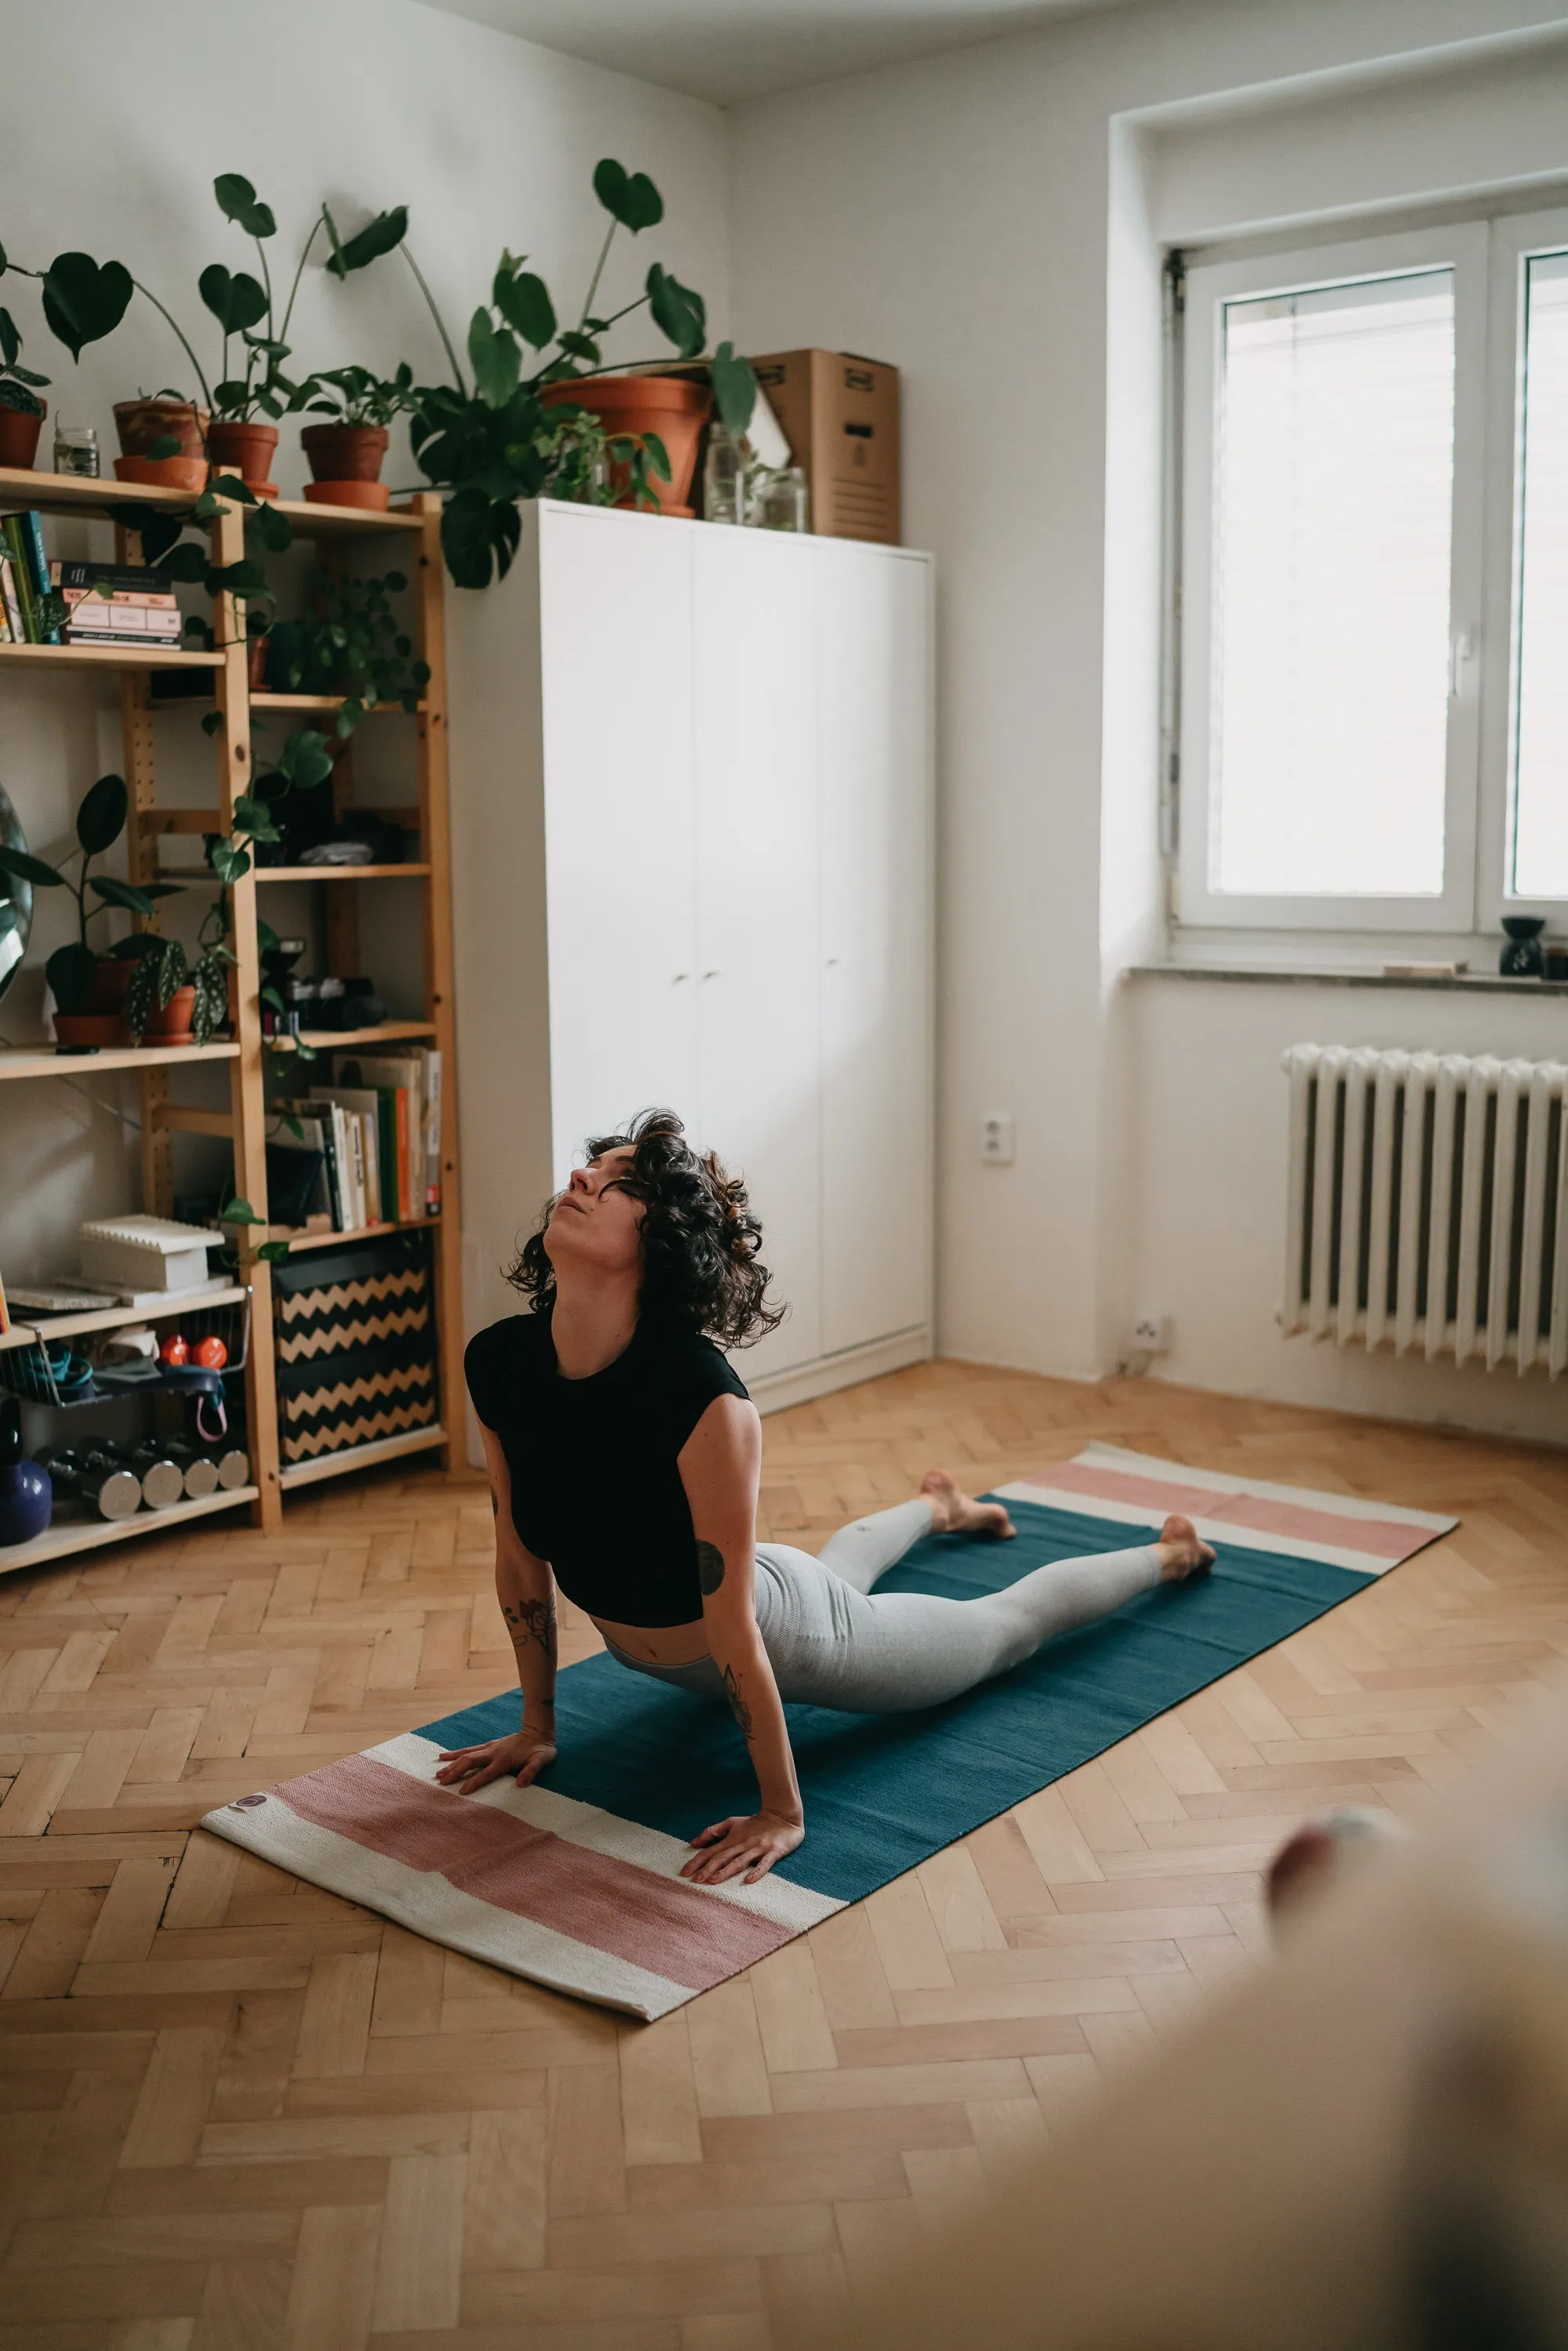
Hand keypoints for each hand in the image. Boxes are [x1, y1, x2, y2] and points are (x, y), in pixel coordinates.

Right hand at [435, 1726, 556, 1793]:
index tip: (462, 1792)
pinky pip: (468, 1750)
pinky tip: (443, 1756)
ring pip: (466, 1755)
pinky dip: (455, 1753)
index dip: (474, 1782)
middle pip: (470, 1761)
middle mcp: (493, 1752)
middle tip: (441, 1782)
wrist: (538, 1730)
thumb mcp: (542, 1760)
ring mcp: (489, 1748)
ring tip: (438, 1773)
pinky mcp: (488, 1746)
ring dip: (451, 1764)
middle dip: (455, 1772)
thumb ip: (532, 1771)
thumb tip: (521, 1784)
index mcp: (504, 1759)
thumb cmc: (541, 1749)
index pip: (486, 1772)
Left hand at [680, 1809, 803, 1884]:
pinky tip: (747, 1880)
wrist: (783, 1815)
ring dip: (726, 1871)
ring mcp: (758, 1849)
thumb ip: (713, 1832)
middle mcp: (743, 1844)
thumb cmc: (756, 1822)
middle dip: (707, 1868)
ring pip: (739, 1861)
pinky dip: (756, 1872)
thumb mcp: (733, 1822)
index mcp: (732, 1839)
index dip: (697, 1861)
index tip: (684, 1872)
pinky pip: (764, 1864)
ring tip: (713, 1880)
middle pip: (722, 1857)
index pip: (710, 1851)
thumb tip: (693, 1842)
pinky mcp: (773, 1852)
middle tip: (695, 1880)